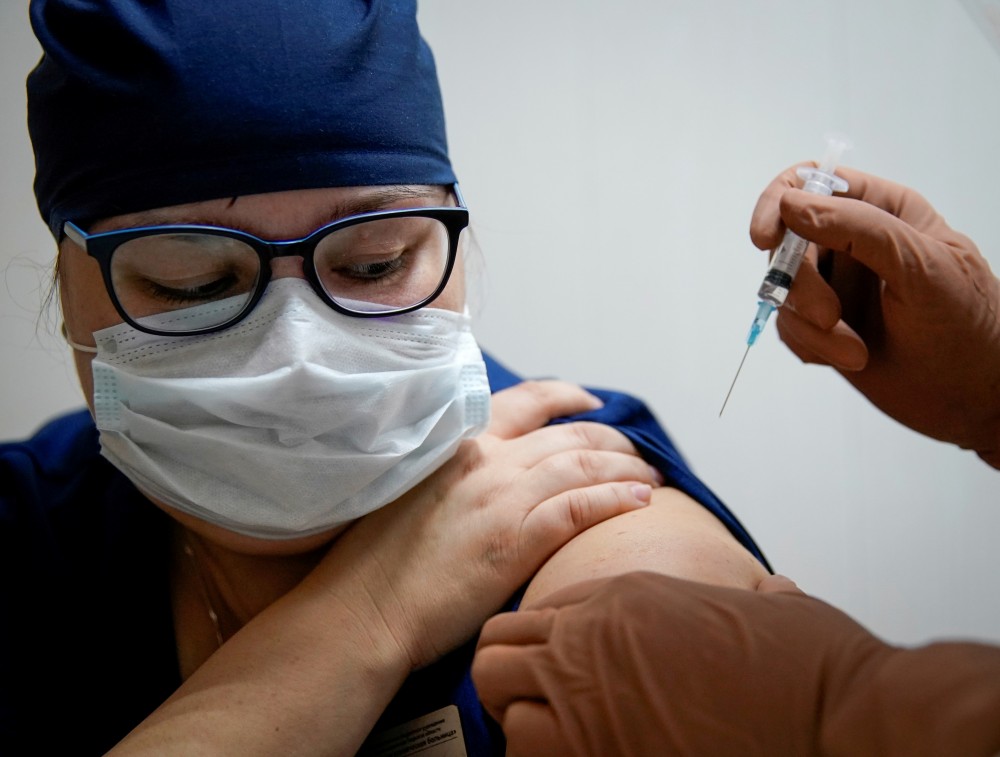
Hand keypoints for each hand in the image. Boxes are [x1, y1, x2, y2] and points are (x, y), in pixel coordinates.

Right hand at [303, 380, 661, 670]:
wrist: (362, 608)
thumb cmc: (380, 561)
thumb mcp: (413, 489)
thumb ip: (456, 470)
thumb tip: (491, 474)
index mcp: (458, 443)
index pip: (526, 400)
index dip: (566, 396)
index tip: (591, 403)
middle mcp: (485, 460)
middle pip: (568, 434)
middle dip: (612, 438)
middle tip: (634, 452)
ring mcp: (502, 498)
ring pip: (583, 464)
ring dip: (626, 467)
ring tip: (650, 478)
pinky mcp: (516, 540)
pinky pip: (581, 508)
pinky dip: (617, 500)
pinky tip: (641, 503)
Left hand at [472, 571, 894, 756]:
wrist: (832, 708)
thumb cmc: (806, 661)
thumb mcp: (769, 605)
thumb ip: (749, 595)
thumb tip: (770, 593)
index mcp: (626, 596)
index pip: (536, 614)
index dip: (540, 647)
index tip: (554, 672)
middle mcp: (591, 635)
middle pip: (496, 650)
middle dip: (506, 680)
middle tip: (536, 707)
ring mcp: (587, 689)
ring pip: (496, 697)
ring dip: (518, 720)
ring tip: (554, 740)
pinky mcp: (594, 744)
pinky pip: (525, 750)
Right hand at [749, 166, 999, 466]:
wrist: (971, 399)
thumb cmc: (967, 328)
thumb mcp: (920, 267)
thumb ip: (859, 229)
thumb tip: (793, 204)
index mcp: (884, 210)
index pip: (813, 182)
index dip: (779, 203)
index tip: (766, 239)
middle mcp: (854, 241)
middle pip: (788, 242)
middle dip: (801, 286)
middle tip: (829, 318)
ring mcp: (837, 284)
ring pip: (783, 290)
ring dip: (810, 325)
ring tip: (853, 349)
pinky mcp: (824, 324)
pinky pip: (788, 326)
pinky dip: (810, 346)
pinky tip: (848, 356)